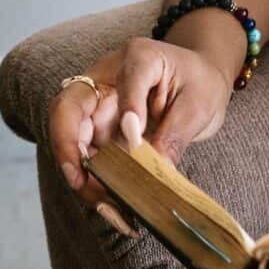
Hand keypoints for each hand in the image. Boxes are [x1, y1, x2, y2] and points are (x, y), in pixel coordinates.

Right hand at [45, 37, 231, 227]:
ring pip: (73, 141)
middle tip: (85, 186)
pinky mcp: (100, 131)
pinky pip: (89, 160)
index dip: (128, 109)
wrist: (197, 80)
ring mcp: (98, 106)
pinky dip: (97, 186)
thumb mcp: (198, 104)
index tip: (136, 139)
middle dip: (71, 151)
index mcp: (138, 57)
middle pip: (69, 110)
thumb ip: (175, 133)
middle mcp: (106, 79)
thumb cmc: (199, 82)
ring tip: (111, 210)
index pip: (125, 79)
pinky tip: (116, 210)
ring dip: (83, 177)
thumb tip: (156, 170)